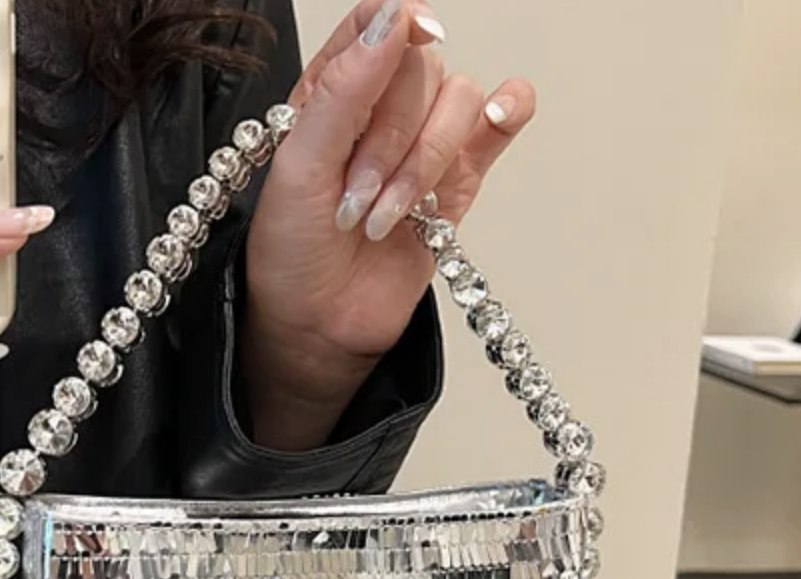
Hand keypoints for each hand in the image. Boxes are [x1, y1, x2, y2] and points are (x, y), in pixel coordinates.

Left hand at [243, 0, 534, 449]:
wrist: (318, 325)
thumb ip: (345, 89)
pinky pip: (498, 124)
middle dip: (389, 139)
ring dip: (422, 164)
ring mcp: (422, 144)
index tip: (391, 52)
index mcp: (331, 91)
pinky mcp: (457, 182)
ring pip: (459, 102)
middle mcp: (380, 109)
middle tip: (355, 196)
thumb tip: (395, 18)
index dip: (389, 26)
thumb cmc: (292, 251)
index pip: (373, 23)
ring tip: (385, 217)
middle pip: (421, 69)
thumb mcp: (299, 164)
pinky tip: (500, 119)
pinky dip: (508, 113)